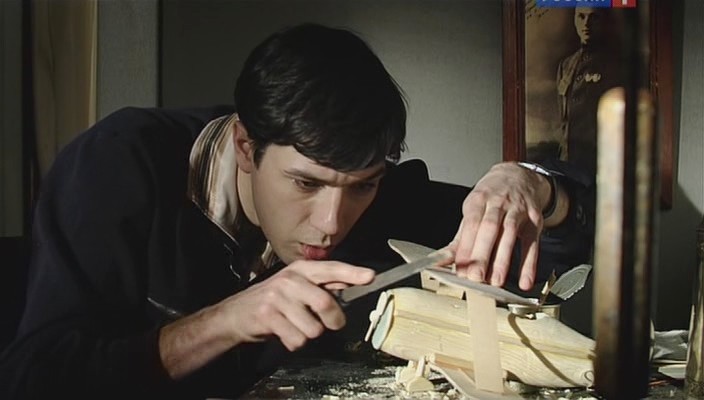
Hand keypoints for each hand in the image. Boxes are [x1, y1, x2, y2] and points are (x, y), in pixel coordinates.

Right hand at [217, 261, 373, 350]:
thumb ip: (322, 285)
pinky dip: (295, 342)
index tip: (370, 277)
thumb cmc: (272, 301)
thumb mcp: (296, 286)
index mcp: (300, 269)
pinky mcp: (267, 316)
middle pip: (326, 304)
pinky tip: (285, 333)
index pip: (331, 269)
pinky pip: (297, 339)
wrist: (235, 314)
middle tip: (332, 324)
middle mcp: (289, 280)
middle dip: (334, 321)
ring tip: (296, 326)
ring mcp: (277, 298)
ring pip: (313, 328)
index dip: (352, 273)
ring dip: (309, 334)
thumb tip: (351, 282)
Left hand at [448, 162, 551, 290]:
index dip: (465, 247)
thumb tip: (443, 260)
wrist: (519, 175)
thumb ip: (460, 237)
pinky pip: (533, 243)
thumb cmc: (491, 196)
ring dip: (503, 260)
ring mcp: (518, 211)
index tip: (459, 267)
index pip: (471, 224)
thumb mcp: (472, 209)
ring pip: (510, 235)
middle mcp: (498, 203)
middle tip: (475, 277)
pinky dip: (529, 264)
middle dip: (482, 254)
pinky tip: (525, 280)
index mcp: (479, 200)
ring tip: (496, 281)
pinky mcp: (534, 220)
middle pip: (490, 229)